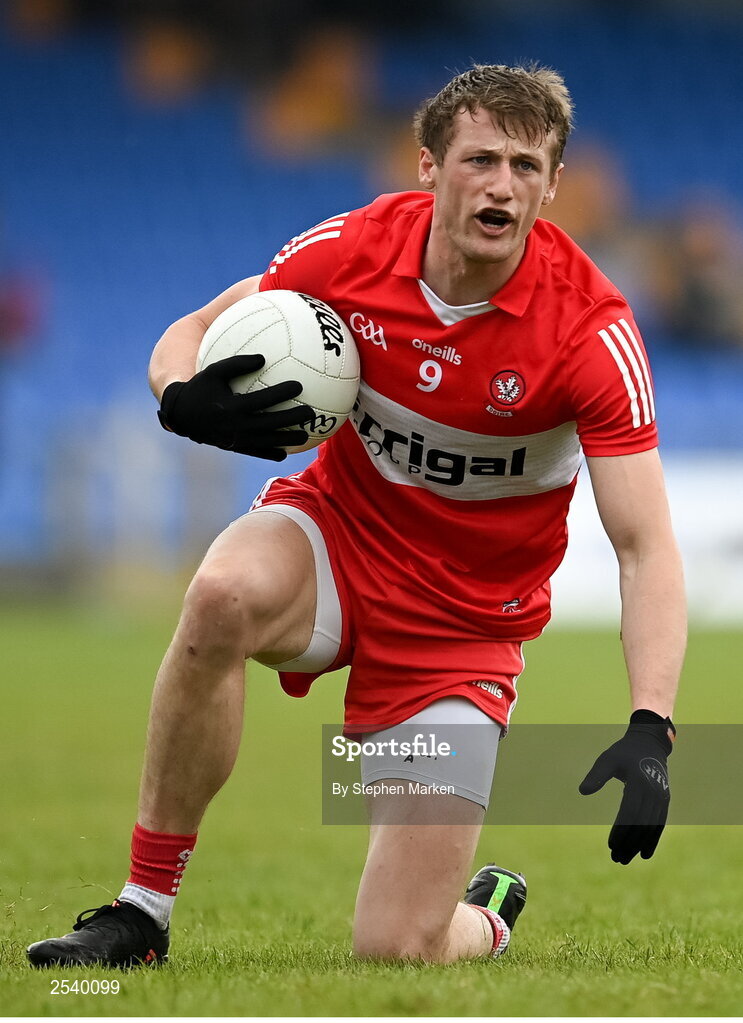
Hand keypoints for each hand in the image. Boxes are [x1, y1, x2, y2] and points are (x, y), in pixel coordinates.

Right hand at [157, 355, 312, 460]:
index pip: (263, 400)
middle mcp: (236, 426)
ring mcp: (236, 440)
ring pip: (268, 442)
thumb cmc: (201, 387)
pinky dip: (272, 453)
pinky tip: (285, 451)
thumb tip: (263, 357)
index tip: (299, 385)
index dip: (282, 393)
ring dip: (288, 440)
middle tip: (310, 412)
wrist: (182, 416)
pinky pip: (257, 453)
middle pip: (272, 424)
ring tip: (305, 435)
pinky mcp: (235, 448)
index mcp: (232, 406)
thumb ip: (238, 363)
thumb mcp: (215, 370)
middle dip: (293, 419)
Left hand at [579, 709, 674, 863]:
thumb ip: (596, 775)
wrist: (649, 743)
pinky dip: (653, 839)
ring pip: (650, 828)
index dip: (621, 831)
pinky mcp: (665, 801)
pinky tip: (645, 854)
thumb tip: (582, 791)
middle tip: (616, 859)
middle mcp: (653, 792)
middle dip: (628, 843)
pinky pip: (659, 824)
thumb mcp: (607, 759)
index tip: (611, 845)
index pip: (629, 813)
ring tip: (625, 859)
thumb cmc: (624, 751)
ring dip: (639, 846)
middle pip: (641, 825)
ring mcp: (661, 798)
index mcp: (639, 783)